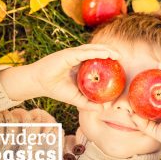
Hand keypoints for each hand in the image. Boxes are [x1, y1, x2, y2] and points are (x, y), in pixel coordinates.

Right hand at [0, 44, 119, 111]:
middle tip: (122, 57)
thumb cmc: (56, 89)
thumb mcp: (76, 98)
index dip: (109, 58)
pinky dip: (96, 52)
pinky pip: (85, 52)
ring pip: (93, 49)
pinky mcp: (69, 54)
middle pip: (98, 51)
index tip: (120, 63)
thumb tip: (104, 110)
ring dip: (106, 50)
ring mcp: (74, 54)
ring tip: (117, 54)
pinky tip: (106, 54)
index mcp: (81, 64)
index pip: (98, 58)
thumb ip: (89, 103)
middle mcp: (78, 57)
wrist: (38, 84)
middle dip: (111, 52)